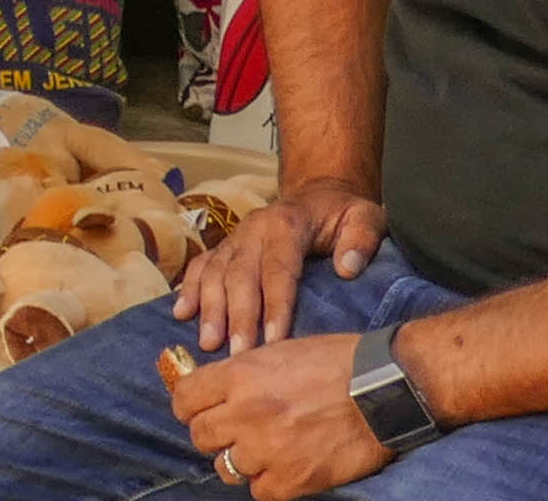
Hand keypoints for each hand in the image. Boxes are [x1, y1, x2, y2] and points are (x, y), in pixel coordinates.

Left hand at [169, 335, 389, 497]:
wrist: (383, 388)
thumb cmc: (335, 362)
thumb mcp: (277, 351)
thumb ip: (242, 373)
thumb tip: (215, 389)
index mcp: (239, 375)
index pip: (184, 399)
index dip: (188, 406)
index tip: (196, 410)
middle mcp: (245, 413)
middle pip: (200, 436)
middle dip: (212, 434)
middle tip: (231, 432)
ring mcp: (268, 449)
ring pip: (226, 468)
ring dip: (240, 460)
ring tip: (260, 451)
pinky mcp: (294, 479)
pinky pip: (260, 491)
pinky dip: (268, 482)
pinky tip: (283, 468)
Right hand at [180, 177, 388, 355]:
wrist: (319, 192)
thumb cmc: (342, 212)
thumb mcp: (365, 216)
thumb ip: (361, 239)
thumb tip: (347, 268)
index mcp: (286, 223)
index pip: (278, 269)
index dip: (275, 306)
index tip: (275, 341)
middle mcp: (254, 229)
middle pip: (240, 275)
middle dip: (237, 317)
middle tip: (237, 354)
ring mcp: (236, 237)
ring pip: (215, 272)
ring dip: (209, 308)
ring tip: (208, 343)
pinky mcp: (226, 245)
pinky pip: (201, 265)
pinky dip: (189, 288)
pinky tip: (181, 312)